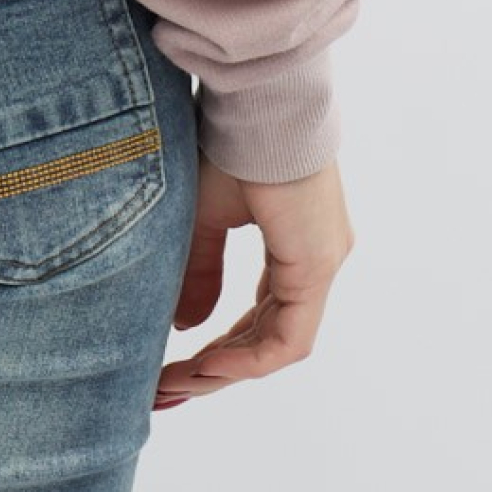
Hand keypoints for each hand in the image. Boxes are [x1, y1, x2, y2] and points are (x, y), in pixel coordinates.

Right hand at [152, 152, 354, 409]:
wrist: (256, 102)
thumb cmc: (229, 142)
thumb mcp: (203, 214)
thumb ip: (200, 270)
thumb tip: (187, 326)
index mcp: (296, 244)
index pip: (262, 314)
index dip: (221, 347)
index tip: (176, 367)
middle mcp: (316, 259)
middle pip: (268, 336)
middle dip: (217, 368)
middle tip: (170, 389)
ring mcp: (321, 263)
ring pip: (278, 343)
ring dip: (226, 369)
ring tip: (177, 384)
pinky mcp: (316, 264)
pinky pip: (288, 337)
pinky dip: (248, 358)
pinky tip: (206, 365)